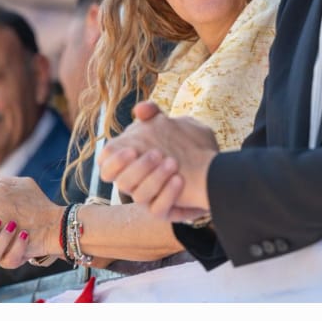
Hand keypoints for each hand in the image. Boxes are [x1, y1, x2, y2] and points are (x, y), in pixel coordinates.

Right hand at [98, 101, 216, 220]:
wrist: (213, 168)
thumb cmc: (186, 146)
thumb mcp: (172, 126)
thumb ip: (154, 116)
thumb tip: (139, 109)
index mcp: (132, 164)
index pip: (107, 168)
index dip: (113, 161)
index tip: (131, 149)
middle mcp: (137, 183)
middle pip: (122, 183)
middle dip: (138, 168)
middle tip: (157, 153)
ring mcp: (150, 199)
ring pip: (139, 197)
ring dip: (156, 178)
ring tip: (174, 163)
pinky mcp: (165, 211)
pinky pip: (158, 210)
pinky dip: (167, 194)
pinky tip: (179, 179)